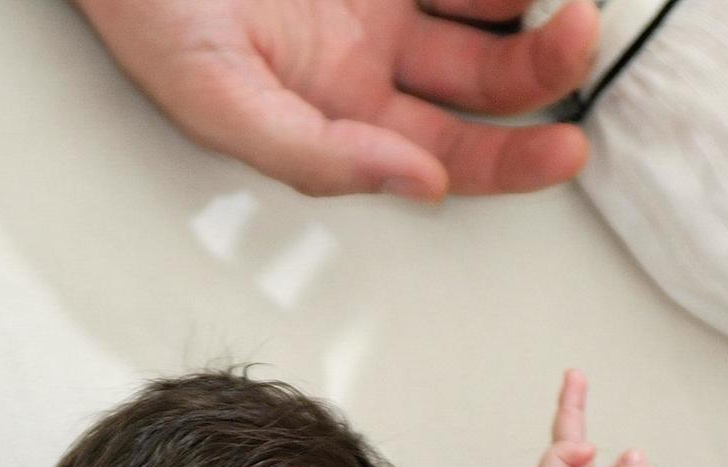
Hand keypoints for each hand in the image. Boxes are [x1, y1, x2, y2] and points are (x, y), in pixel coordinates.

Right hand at [72, 0, 596, 199]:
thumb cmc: (148, 9)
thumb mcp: (216, 98)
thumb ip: (315, 154)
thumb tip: (422, 187)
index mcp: (341, 116)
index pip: (451, 158)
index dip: (515, 162)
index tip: (568, 148)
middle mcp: (376, 57)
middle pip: (489, 80)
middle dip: (544, 67)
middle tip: (578, 30)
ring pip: (492, 4)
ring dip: (534, 3)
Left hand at [533, 369, 691, 466]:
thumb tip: (629, 455)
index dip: (564, 457)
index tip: (593, 450)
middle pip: (560, 453)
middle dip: (567, 413)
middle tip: (574, 376)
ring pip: (575, 454)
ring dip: (575, 418)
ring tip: (577, 381)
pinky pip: (593, 464)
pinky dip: (592, 441)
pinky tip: (598, 431)